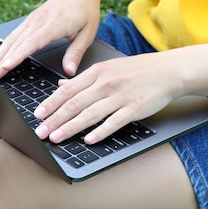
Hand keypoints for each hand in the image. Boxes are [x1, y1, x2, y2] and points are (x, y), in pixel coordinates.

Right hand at [0, 0, 100, 78]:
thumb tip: (69, 71)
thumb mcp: (87, 33)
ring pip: (11, 39)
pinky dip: (3, 47)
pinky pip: (13, 35)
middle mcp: (38, 21)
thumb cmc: (85, 10)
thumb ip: (76, 53)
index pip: (31, 42)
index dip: (18, 55)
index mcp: (53, 25)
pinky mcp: (29, 21)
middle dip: (1, 60)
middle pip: (16, 43)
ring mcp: (31, 20)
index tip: (6, 66)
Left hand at [33, 52, 184, 143]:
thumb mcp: (108, 67)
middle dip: (55, 119)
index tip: (37, 114)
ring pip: (90, 114)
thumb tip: (61, 86)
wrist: (169, 71)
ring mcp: (120, 96)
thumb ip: (84, 79)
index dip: (51, 103)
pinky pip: (114, 122)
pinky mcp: (134, 108)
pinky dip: (100, 132)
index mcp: (97, 72)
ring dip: (71, 127)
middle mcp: (106, 83)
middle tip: (40, 131)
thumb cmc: (139, 70)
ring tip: (56, 138)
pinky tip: (89, 140)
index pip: (68, 90)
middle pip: (74, 103)